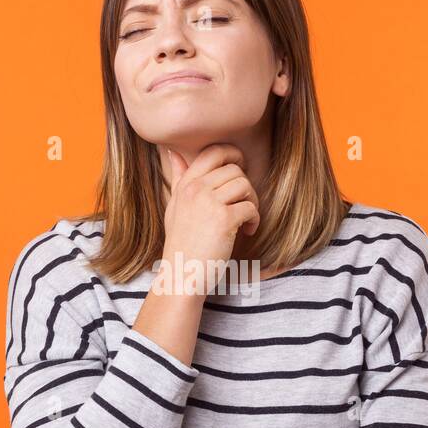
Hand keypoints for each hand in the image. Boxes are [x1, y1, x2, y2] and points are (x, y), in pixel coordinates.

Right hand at [161, 143, 260, 294]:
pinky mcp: (224, 220)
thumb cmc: (181, 243)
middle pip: (234, 169)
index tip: (240, 169)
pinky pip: (250, 207)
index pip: (213, 152)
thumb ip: (179, 178)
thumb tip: (173, 152)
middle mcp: (196, 190)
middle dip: (245, 186)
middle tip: (243, 204)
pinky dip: (254, 219)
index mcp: (185, 185)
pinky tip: (247, 231)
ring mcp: (209, 203)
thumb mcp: (174, 206)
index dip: (232, 154)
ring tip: (246, 218)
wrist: (182, 274)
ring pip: (245, 184)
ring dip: (252, 201)